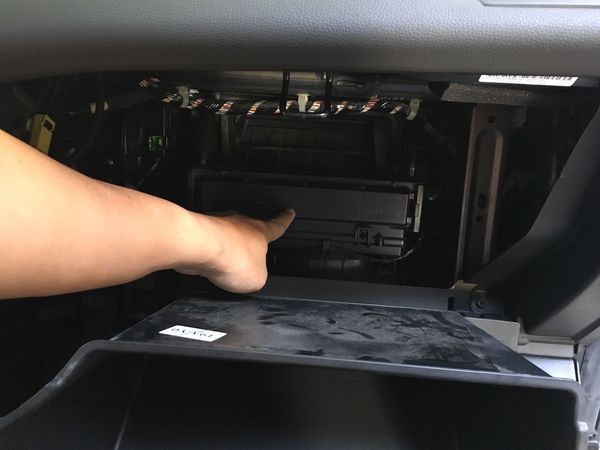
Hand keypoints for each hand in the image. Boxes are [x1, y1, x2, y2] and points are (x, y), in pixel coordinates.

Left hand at [175, 209, 294, 292]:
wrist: (198, 246)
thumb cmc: (230, 257)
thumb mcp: (258, 279)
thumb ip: (258, 277)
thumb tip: (252, 278)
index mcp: (260, 232)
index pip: (277, 225)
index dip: (284, 220)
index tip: (288, 213)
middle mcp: (240, 224)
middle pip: (248, 230)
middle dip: (248, 241)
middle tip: (247, 255)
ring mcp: (218, 225)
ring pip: (226, 236)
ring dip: (226, 249)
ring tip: (224, 267)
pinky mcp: (198, 232)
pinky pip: (207, 243)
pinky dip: (207, 253)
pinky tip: (206, 265)